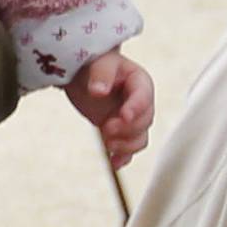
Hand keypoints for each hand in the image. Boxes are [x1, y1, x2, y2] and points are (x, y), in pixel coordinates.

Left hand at [66, 49, 154, 166]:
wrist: (82, 75)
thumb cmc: (93, 64)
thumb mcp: (98, 63)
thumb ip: (101, 75)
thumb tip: (98, 92)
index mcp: (139, 82)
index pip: (144, 97)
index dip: (136, 108)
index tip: (123, 115)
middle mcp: (140, 102)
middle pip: (144, 121)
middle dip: (127, 129)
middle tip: (106, 128)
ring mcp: (131, 119)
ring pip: (140, 138)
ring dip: (126, 145)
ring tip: (107, 144)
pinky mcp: (121, 132)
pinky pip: (129, 149)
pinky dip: (123, 157)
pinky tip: (114, 163)